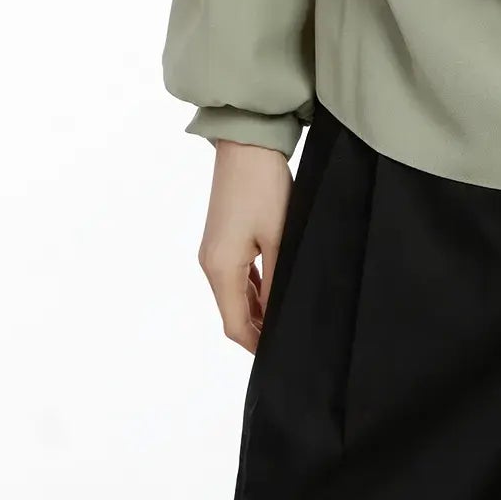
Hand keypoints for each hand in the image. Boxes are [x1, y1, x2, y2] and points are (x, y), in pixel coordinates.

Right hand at [197, 139, 293, 351]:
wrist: (247, 144)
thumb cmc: (264, 188)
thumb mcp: (278, 238)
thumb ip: (277, 280)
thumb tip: (279, 315)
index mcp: (220, 268)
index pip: (235, 324)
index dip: (256, 345)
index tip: (280, 356)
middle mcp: (210, 263)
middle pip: (233, 312)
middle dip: (258, 329)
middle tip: (290, 336)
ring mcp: (214, 250)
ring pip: (235, 294)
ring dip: (257, 308)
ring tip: (287, 316)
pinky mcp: (222, 238)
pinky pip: (236, 275)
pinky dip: (253, 288)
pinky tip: (275, 289)